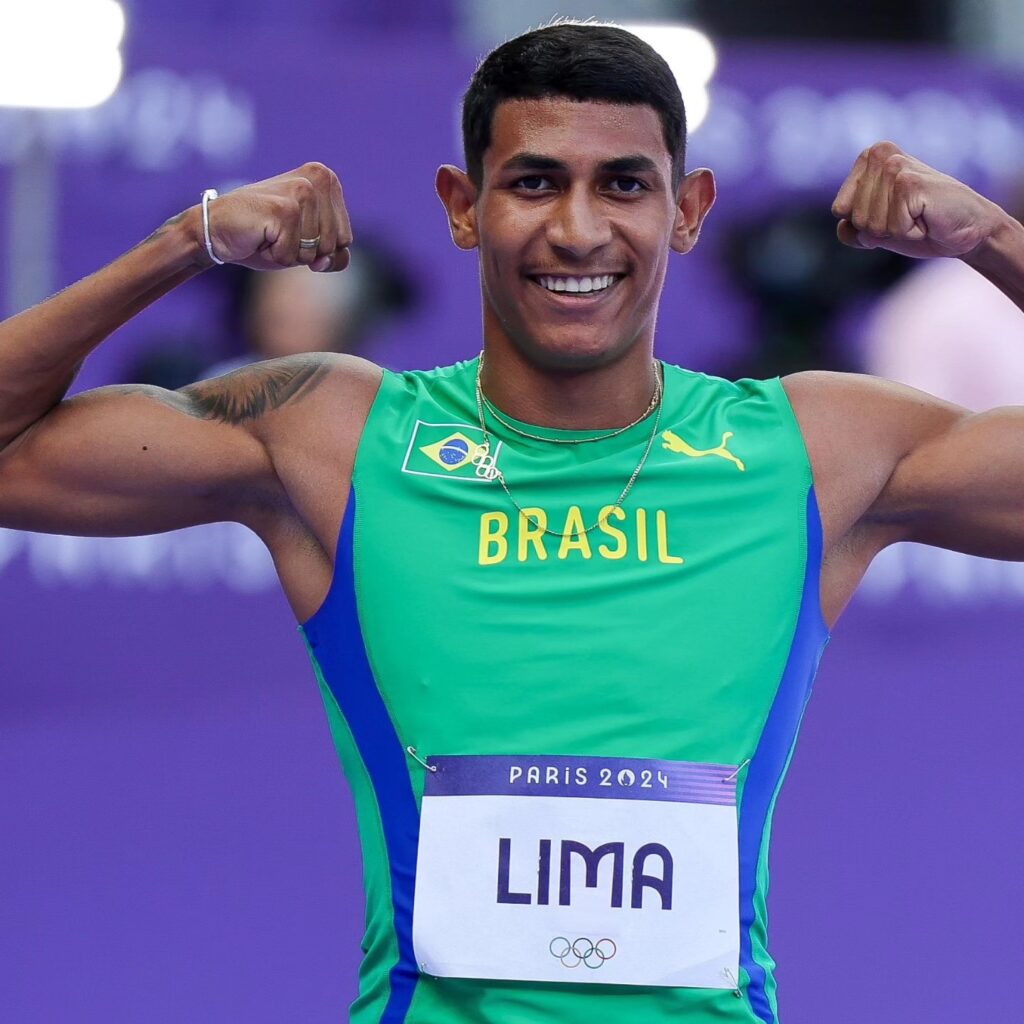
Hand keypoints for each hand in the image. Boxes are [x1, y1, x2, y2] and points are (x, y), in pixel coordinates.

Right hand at [199, 162, 351, 271]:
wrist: (217, 230)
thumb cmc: (264, 237)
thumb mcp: (308, 248)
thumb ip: (333, 255)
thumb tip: (325, 260)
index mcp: (327, 180)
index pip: (346, 240)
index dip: (320, 250)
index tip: (294, 232)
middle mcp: (317, 178)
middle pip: (334, 246)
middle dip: (306, 252)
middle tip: (278, 233)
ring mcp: (301, 192)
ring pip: (313, 252)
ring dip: (289, 254)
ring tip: (269, 233)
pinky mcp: (284, 209)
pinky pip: (292, 256)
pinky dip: (275, 256)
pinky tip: (260, 236)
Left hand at [831, 141, 1004, 259]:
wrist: (966, 230)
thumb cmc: (921, 225)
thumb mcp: (877, 228)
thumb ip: (851, 226)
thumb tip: (842, 224)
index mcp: (868, 158)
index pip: (839, 210)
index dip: (863, 226)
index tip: (891, 215)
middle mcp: (879, 155)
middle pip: (855, 218)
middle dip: (880, 230)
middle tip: (909, 216)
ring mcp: (894, 167)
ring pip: (870, 225)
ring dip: (895, 231)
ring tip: (918, 216)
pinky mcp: (910, 183)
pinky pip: (892, 228)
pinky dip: (909, 233)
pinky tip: (927, 218)